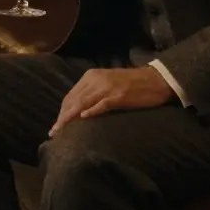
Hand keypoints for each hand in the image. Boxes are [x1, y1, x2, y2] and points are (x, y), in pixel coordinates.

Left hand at [49, 67, 173, 135]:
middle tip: (54, 134)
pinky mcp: (119, 95)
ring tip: (62, 132)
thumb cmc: (131, 84)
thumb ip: (92, 92)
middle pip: (73, 100)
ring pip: (82, 103)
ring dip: (70, 118)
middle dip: (62, 118)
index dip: (61, 111)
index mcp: (91, 76)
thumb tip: (77, 110)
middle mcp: (96, 79)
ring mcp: (107, 87)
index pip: (71, 95)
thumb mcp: (107, 83)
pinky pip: (101, 104)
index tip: (56, 126)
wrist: (155, 79)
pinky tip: (82, 119)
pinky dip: (90, 111)